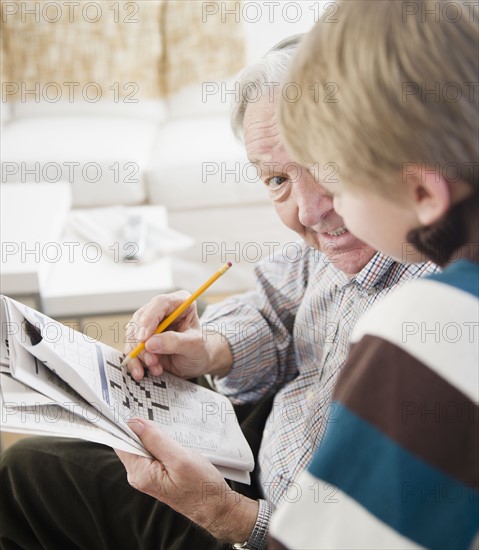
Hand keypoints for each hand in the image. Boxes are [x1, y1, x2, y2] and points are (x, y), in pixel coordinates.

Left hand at [115, 419, 257, 542]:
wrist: (215, 506)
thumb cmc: (201, 485)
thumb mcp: (180, 458)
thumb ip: (155, 439)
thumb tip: (134, 423)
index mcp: (140, 473)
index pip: (121, 442)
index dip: (125, 424)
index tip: (134, 409)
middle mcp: (139, 475)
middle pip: (130, 442)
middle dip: (141, 428)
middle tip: (157, 417)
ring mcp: (147, 475)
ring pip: (142, 445)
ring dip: (152, 435)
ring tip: (168, 430)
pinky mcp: (156, 473)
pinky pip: (151, 451)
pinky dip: (159, 442)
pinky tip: (171, 440)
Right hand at [123, 291, 231, 380]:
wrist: (197, 362)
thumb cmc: (200, 350)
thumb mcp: (194, 346)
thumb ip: (175, 342)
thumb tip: (150, 343)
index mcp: (179, 302)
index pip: (160, 303)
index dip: (149, 319)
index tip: (144, 339)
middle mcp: (161, 311)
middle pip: (141, 319)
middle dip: (141, 342)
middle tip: (151, 360)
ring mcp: (150, 325)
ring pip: (132, 334)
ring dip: (139, 354)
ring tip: (155, 368)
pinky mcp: (142, 339)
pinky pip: (130, 348)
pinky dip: (134, 361)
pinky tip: (142, 372)